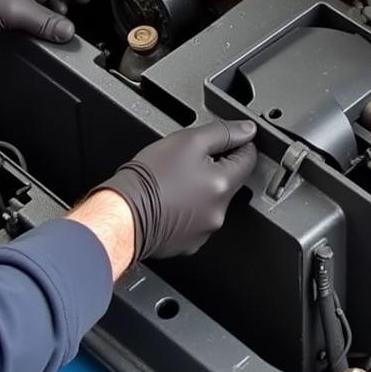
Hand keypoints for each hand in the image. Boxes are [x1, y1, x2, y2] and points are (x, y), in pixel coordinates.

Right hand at [93, 120, 257, 260]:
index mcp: (222, 185)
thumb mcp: (188, 140)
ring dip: (202, 187)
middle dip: (216, 166)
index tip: (226, 139)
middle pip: (231, 179)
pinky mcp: (189, 242)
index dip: (239, 143)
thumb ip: (222, 132)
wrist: (121, 214)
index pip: (249, 158)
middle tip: (190, 159)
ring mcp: (204, 230)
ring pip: (213, 199)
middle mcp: (219, 211)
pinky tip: (172, 198)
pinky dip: (190, 207)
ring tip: (176, 179)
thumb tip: (247, 129)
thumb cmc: (148, 179)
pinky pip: (198, 217)